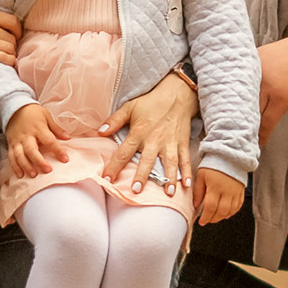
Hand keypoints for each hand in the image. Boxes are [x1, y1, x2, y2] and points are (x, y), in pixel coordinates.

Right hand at [0, 0, 20, 70]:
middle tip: (9, 50)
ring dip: (11, 54)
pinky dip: (8, 62)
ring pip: (9, 48)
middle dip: (13, 45)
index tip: (15, 35)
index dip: (17, 29)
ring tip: (7, 59)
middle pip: (11, 37)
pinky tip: (5, 64)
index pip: (10, 20)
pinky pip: (3, 58)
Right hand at [2, 104, 60, 177]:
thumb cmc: (33, 113)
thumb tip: (68, 138)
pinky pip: (11, 157)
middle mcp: (27, 135)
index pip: (49, 140)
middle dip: (39, 161)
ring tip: (34, 175)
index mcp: (38, 128)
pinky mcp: (11, 145)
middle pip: (32, 150)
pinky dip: (15, 167)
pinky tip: (21, 175)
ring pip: (20, 155)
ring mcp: (17, 141)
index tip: (65, 159)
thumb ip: (56, 128)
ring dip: (26, 166)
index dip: (57, 150)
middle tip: (48, 170)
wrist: (14, 107)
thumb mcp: (46, 116)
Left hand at [98, 68, 195, 193]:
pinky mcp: (182, 143)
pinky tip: (187, 185)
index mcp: (139, 133)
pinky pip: (185, 160)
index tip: (107, 179)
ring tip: (168, 194)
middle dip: (142, 176)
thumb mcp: (129, 107)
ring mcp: (170, 143)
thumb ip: (114, 121)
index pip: (124, 152)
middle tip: (136, 190)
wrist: (177, 93)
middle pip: (147, 161)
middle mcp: (155, 140)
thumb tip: (100, 133)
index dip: (114, 166)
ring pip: (170, 163)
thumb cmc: (152, 102)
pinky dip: (187, 172)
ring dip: (169, 178)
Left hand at [193, 167, 244, 225]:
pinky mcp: (241, 191)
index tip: (201, 221)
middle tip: (207, 220)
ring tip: (215, 217)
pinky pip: (238, 206)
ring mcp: (235, 192)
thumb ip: (198, 191)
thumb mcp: (202, 175)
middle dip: (213, 219)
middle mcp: (227, 191)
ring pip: (230, 211)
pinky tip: (226, 213)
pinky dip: (232, 212)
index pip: (210, 207)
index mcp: (215, 187)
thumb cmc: (214, 164)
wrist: (229, 155)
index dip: (206, 217)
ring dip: (222, 217)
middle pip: (221, 211)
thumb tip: (195, 205)